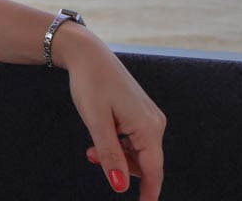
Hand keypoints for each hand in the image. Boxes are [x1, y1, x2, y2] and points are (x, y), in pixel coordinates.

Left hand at [57, 26, 166, 198]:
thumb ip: (109, 155)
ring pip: (137, 151)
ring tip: (91, 148)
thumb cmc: (90, 84)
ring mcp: (149, 116)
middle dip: (121, 168)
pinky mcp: (140, 112)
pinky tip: (101, 136)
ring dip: (117, 155)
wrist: (87, 53)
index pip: (153, 171)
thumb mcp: (95, 122)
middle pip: (144, 162)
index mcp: (148, 127)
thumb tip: (119, 186)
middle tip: (91, 157)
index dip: (149, 194)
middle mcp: (155, 122)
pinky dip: (118, 143)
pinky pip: (133, 138)